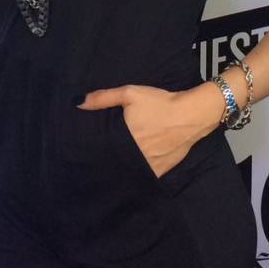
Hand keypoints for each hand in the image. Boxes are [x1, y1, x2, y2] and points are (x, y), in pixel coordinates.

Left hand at [76, 83, 212, 176]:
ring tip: (125, 158)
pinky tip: (141, 162)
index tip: (92, 151)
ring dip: (128, 164)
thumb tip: (77, 102)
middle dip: (113, 157)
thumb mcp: (130, 94)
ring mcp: (149, 167)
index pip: (105, 152)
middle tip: (110, 152)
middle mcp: (135, 157)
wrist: (191, 114)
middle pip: (118, 161)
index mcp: (124, 140)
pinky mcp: (161, 171)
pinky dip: (142, 168)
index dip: (99, 151)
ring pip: (132, 169)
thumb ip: (103, 98)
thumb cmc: (159, 103)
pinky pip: (146, 173)